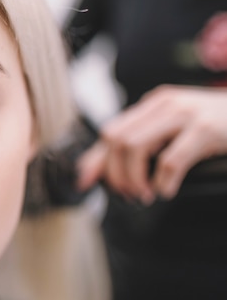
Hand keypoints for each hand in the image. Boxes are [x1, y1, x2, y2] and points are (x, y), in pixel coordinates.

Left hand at [76, 85, 226, 203]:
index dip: (95, 160)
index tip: (85, 183)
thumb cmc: (217, 127)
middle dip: (115, 173)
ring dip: (134, 178)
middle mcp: (164, 104)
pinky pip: (171, 160)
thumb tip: (98, 170)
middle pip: (116, 139)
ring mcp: (185, 114)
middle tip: (128, 194)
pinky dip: (163, 182)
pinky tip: (167, 191)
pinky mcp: (206, 129)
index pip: (110, 131)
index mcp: (153, 104)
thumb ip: (143, 145)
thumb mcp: (176, 131)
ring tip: (145, 194)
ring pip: (135, 146)